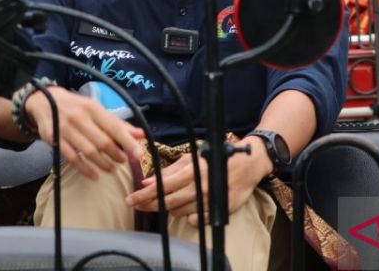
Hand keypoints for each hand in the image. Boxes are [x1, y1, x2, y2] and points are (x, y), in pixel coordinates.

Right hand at [25, 87, 143, 180]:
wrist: (45, 101)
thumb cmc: (77, 107)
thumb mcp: (96, 110)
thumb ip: (118, 123)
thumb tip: (141, 134)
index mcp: (93, 108)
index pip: (114, 127)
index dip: (128, 141)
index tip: (139, 153)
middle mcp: (79, 117)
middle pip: (103, 141)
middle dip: (116, 154)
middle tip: (124, 162)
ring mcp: (66, 129)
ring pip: (89, 151)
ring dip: (103, 164)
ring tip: (112, 170)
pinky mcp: (55, 140)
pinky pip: (73, 158)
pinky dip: (85, 169)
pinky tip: (95, 176)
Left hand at [125, 136, 270, 223]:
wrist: (247, 165)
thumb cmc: (215, 159)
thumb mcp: (191, 159)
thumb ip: (170, 171)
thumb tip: (147, 181)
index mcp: (191, 172)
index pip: (162, 187)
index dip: (144, 194)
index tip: (131, 200)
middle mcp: (199, 187)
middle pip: (168, 202)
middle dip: (149, 205)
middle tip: (136, 206)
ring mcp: (208, 200)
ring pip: (180, 212)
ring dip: (171, 208)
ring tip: (171, 200)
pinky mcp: (217, 211)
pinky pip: (196, 220)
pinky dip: (189, 216)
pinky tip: (191, 208)